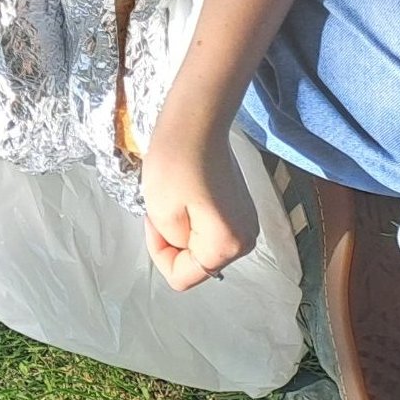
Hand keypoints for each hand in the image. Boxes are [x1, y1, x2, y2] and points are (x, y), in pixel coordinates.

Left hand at [142, 114, 258, 290]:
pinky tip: (188, 194)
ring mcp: (247, 223)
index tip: (152, 222)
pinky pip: (210, 230)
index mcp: (229, 245)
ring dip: (182, 229)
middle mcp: (246, 240)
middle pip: (196, 263)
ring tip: (176, 198)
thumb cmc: (176, 162)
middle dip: (172, 242)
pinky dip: (193, 219)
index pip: (183, 276)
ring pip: (201, 246)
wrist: (196, 123)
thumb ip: (174, 245)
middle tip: (162, 208)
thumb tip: (184, 245)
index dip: (159, 254)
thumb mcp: (162, 212)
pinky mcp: (241, 209)